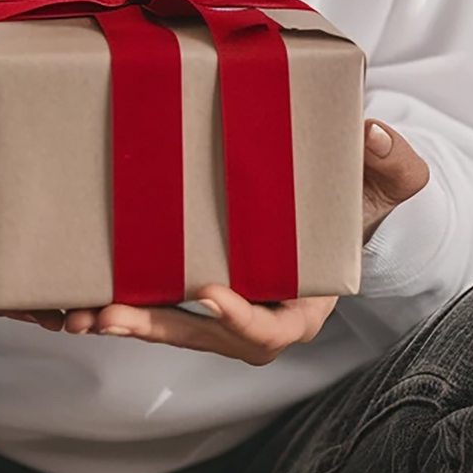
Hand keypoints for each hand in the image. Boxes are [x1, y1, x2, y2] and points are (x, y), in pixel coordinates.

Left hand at [37, 120, 431, 360]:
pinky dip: (125, 300)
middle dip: (158, 330)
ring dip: (128, 322)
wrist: (341, 190)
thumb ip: (392, 157)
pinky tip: (83, 294)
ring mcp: (228, 300)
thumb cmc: (365, 186)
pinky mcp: (199, 281)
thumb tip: (374, 134)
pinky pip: (161, 301)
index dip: (243, 317)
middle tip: (110, 315)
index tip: (211, 292)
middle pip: (209, 337)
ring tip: (79, 314)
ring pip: (175, 327)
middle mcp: (264, 311)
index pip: (275, 328)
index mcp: (308, 300)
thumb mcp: (391, 173)